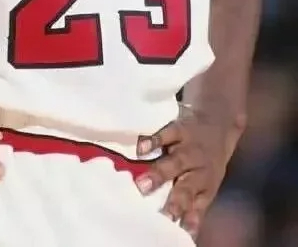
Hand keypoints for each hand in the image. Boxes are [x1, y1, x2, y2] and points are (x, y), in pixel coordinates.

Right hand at [135, 105, 242, 239]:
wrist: (216, 123)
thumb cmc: (205, 162)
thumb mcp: (206, 186)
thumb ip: (195, 209)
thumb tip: (187, 233)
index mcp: (205, 186)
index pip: (194, 205)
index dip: (185, 217)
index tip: (171, 226)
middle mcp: (198, 169)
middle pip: (186, 186)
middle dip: (174, 200)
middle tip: (160, 213)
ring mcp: (188, 148)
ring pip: (176, 162)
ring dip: (160, 173)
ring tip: (142, 184)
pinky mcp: (179, 129)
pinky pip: (166, 134)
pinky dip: (153, 141)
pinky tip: (141, 149)